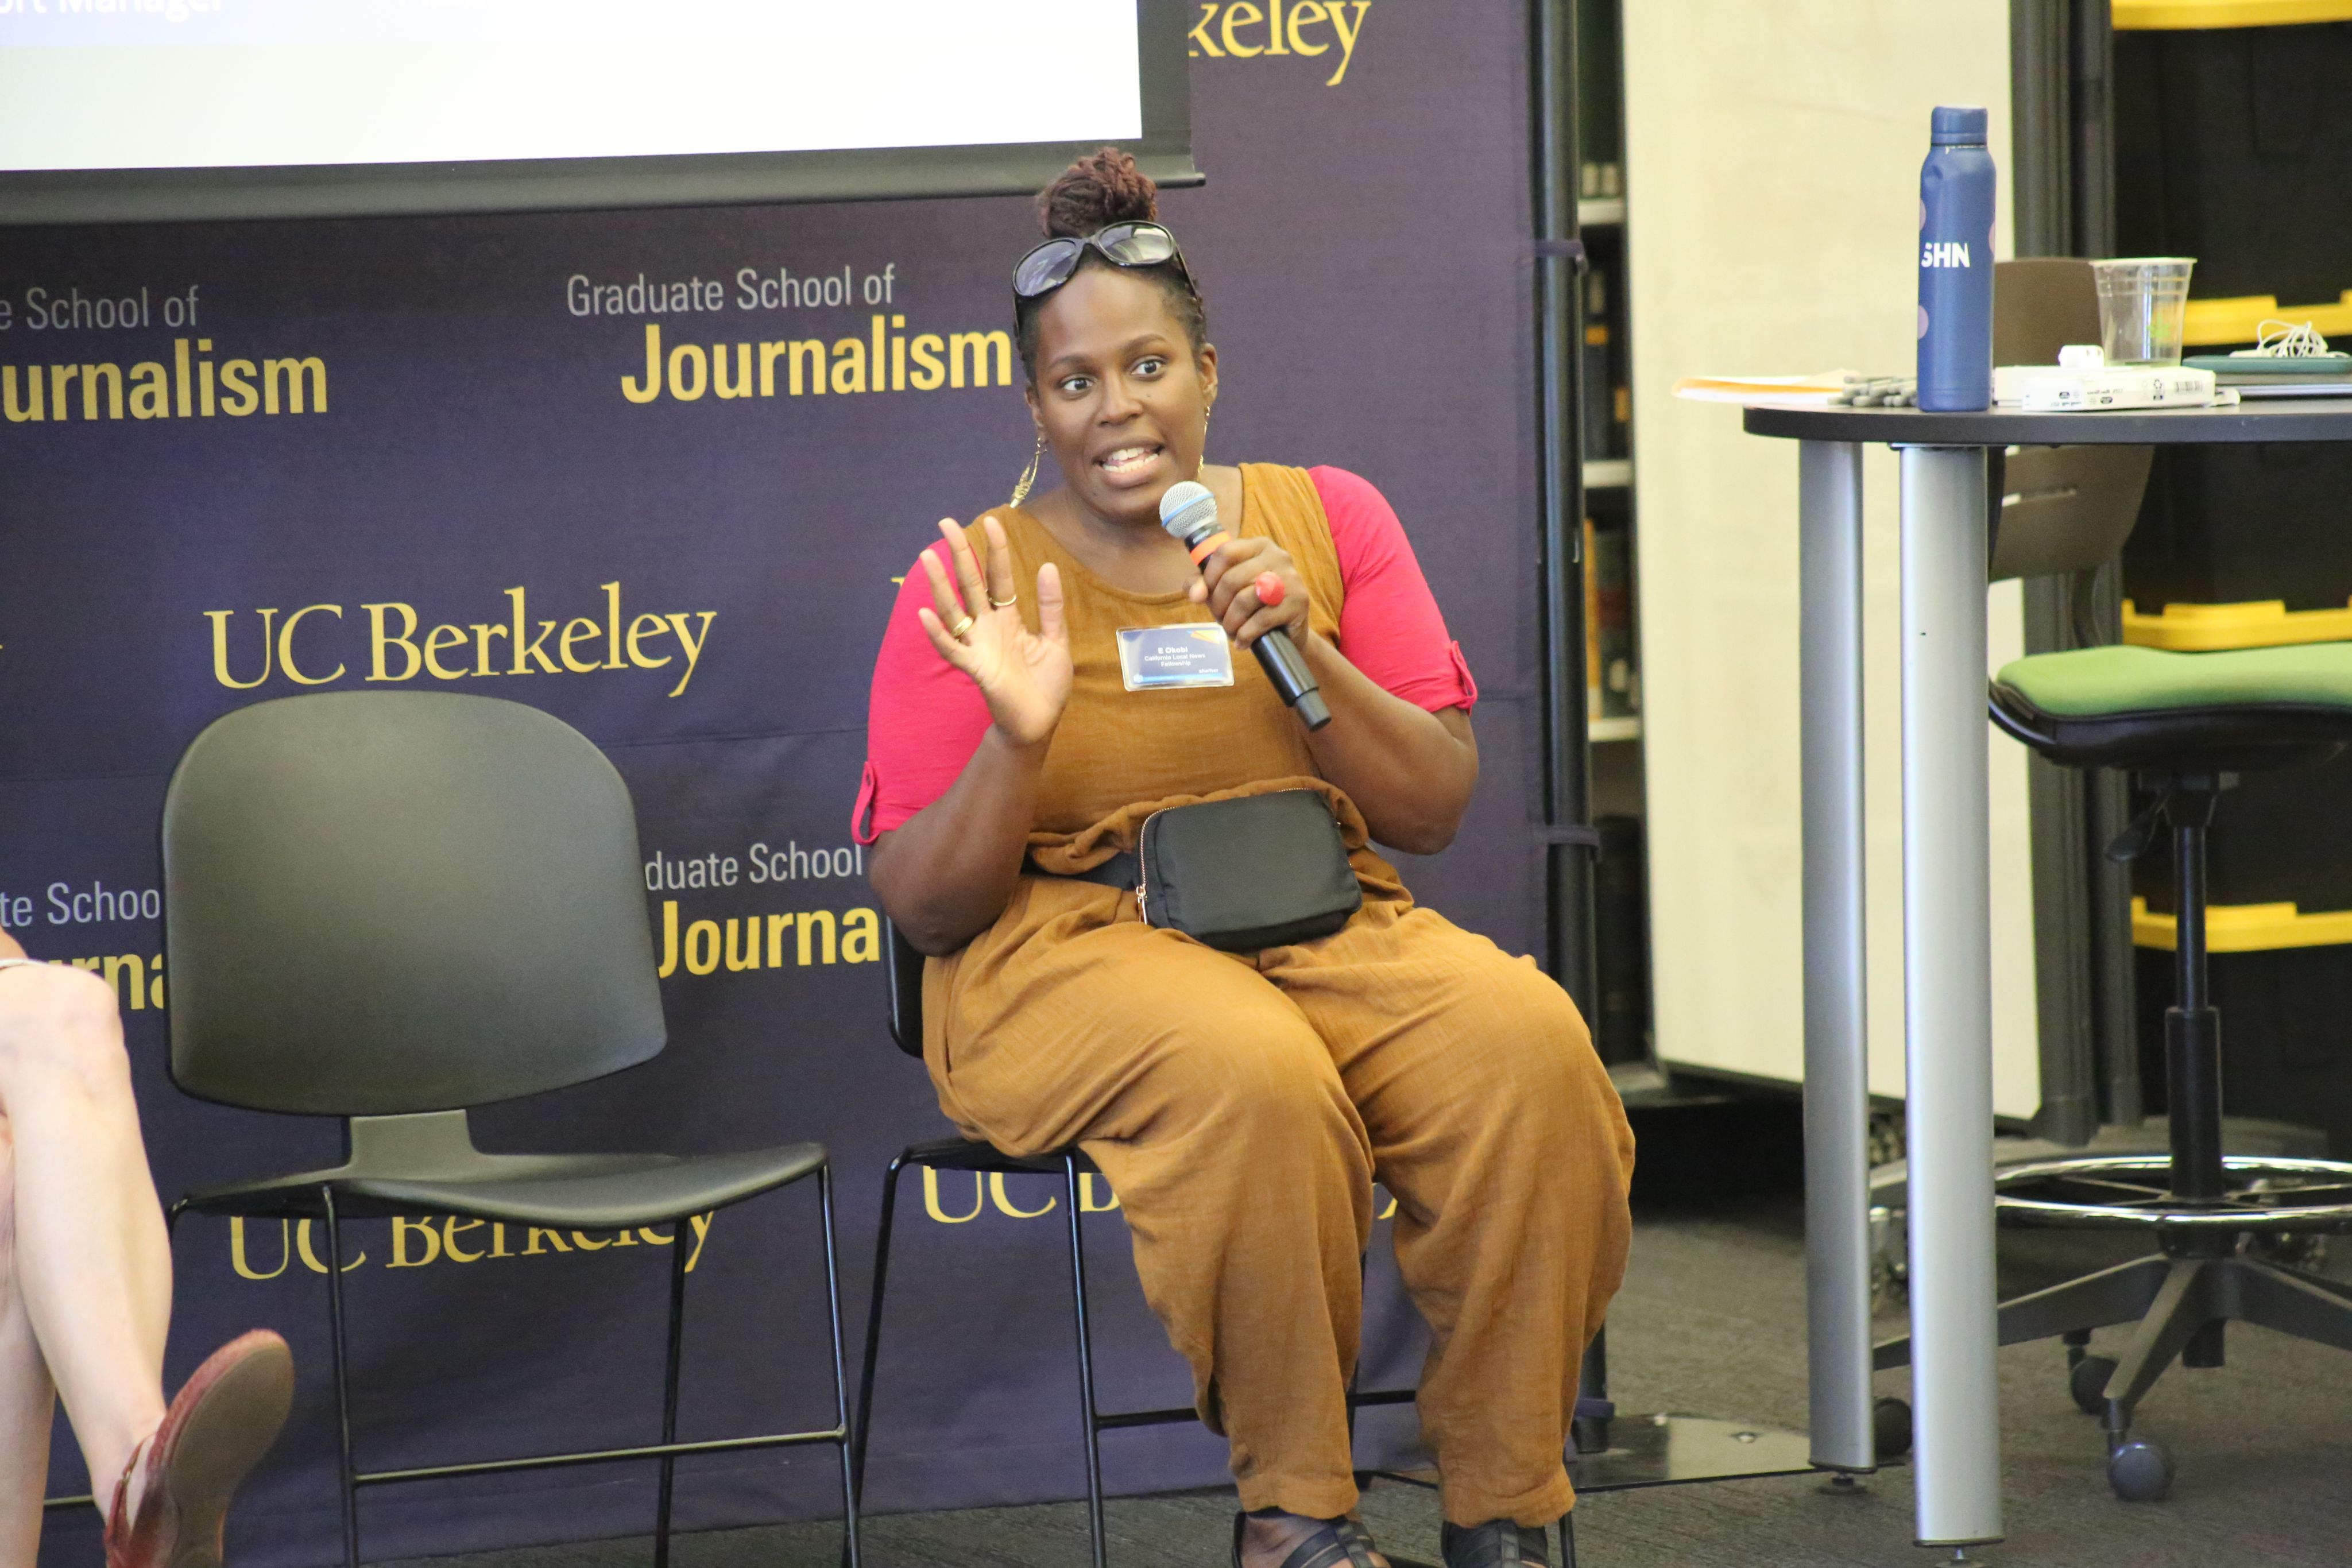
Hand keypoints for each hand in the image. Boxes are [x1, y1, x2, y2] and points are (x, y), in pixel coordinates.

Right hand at [916, 515, 1072, 747]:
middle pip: (970, 584)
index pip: (998, 577)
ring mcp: (979, 647)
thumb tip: (1048, 566)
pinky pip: (952, 649)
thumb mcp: (1056, 640)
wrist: (1040, 723)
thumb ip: (1051, 607)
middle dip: (959, 554)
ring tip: (927, 556)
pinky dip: (938, 633)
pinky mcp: (976, 670)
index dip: (995, 551)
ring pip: (954, 610)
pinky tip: (925, 614)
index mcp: (1009, 619)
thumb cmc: (1046, 684)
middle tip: (945, 522)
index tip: (992, 521)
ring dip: (940, 585)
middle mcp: (988, 628)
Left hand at [1188, 535, 1309, 649]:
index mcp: (1259, 546)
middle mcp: (1278, 556)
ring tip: (1231, 632)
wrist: (1288, 632)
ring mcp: (1291, 578)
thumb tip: (1195, 594)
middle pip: (1232, 579)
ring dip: (1231, 622)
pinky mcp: (1298, 602)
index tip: (1206, 595)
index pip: (1225, 552)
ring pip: (1244, 599)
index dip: (1209, 576)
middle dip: (1219, 606)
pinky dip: (1245, 635)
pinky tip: (1242, 641)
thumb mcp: (1226, 591)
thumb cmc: (1253, 607)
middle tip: (1220, 620)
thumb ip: (1205, 585)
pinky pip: (1261, 619)